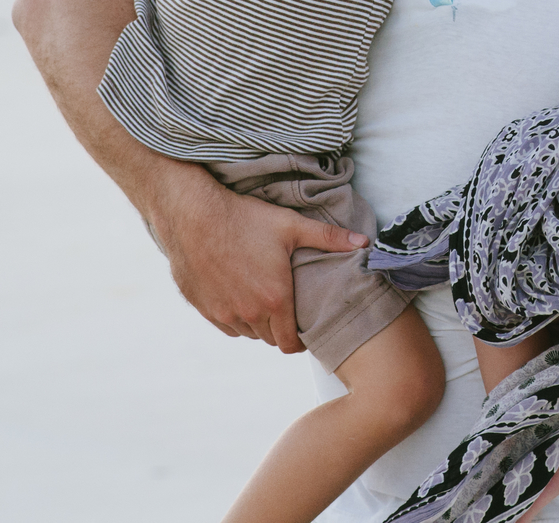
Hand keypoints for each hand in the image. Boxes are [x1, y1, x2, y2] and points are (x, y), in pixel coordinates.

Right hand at [155, 179, 367, 351]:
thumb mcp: (291, 226)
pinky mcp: (203, 308)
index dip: (300, 341)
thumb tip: (364, 243)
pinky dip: (235, 317)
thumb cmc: (244, 219)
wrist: (193, 215)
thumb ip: (329, 238)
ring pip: (248, 333)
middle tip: (286, 308)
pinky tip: (239, 296)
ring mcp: (223, 313)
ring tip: (264, 300)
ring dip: (258, 323)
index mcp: (275, 300)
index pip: (291, 344)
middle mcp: (249, 314)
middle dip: (281, 328)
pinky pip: (226, 325)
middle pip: (270, 338)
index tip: (303, 330)